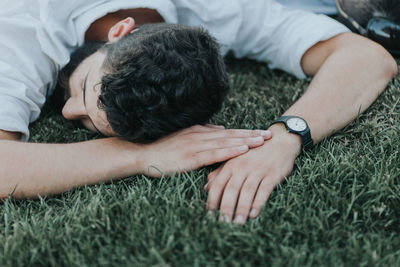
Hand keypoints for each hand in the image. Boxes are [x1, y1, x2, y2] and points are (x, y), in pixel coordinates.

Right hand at [139, 124, 271, 176]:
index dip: (245, 132)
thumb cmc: (163, 148)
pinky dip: (229, 151)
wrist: (143, 153)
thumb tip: (221, 130)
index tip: (261, 132)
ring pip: (226, 142)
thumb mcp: (184, 137)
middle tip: (270, 135)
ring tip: (262, 141)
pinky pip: (214, 153)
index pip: (228, 132)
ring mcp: (196, 145)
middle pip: (231, 134)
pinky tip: (242, 150)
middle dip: (251, 135)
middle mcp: (200, 135)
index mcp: (199, 131)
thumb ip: (203, 133)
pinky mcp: (191, 156)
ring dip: (246, 141)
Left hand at [205, 124, 301, 223]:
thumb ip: (220, 173)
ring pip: (247, 191)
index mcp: (230, 164)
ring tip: (237, 223)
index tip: (209, 215)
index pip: (218, 184)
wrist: (280, 140)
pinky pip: (264, 190)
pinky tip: (254, 214)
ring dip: (241, 209)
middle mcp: (242, 167)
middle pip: (231, 190)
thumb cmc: (255, 152)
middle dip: (226, 208)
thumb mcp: (235, 160)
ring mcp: (257, 170)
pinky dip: (258, 203)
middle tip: (222, 223)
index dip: (212, 200)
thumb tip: (206, 187)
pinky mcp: (272, 174)